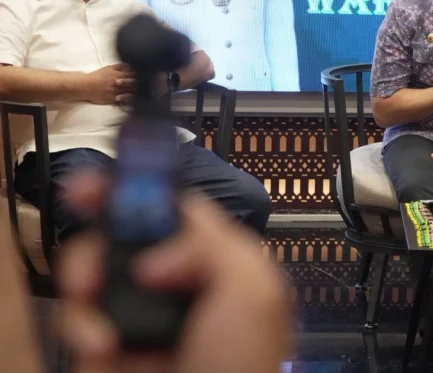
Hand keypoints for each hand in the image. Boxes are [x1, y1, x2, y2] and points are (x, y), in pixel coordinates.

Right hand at [57, 173, 290, 372]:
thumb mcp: (254, 290)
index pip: (178, 209)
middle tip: (83, 209)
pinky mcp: (108, 354)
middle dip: (103, 223)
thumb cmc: (246, 366)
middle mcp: (180, 285)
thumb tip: (155, 252)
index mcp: (223, 263)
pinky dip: (82, 325)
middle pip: (126, 231)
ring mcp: (141, 320)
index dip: (141, 186)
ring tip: (94, 296)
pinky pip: (79, 321)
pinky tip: (102, 347)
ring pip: (94, 270)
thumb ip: (212, 245)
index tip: (104, 177)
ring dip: (87, 274)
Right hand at [84, 64, 135, 105]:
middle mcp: (118, 84)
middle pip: (134, 85)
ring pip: (130, 93)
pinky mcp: (113, 100)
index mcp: (118, 75)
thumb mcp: (108, 68)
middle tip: (136, 85)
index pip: (133, 75)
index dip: (135, 76)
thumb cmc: (96, 76)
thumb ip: (119, 67)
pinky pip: (124, 101)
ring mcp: (116, 92)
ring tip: (132, 91)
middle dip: (136, 84)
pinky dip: (127, 100)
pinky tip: (127, 98)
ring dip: (133, 92)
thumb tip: (129, 66)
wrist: (85, 86)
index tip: (135, 77)